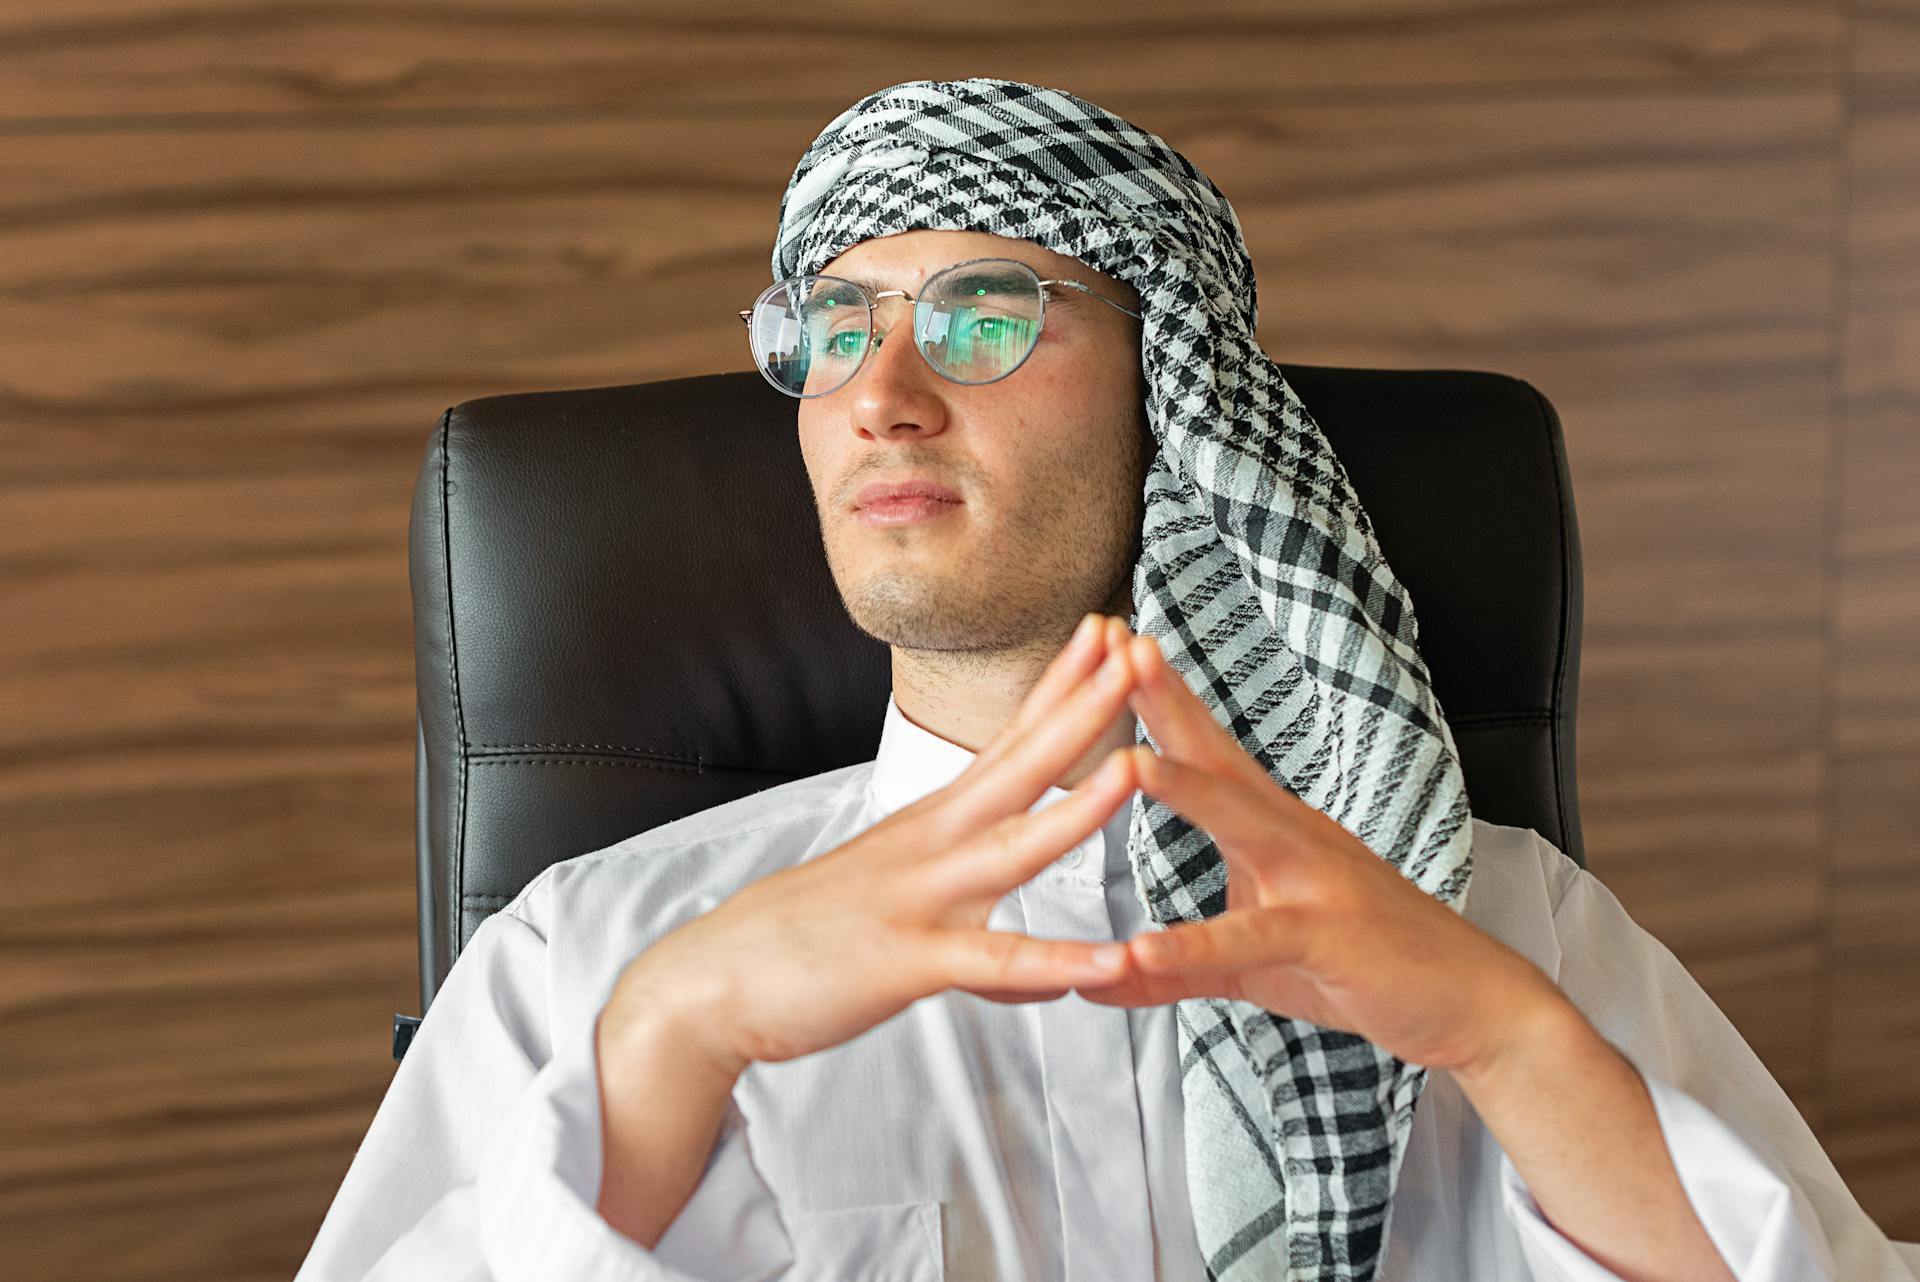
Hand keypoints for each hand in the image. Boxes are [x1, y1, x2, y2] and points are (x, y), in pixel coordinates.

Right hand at [598, 613, 1146, 1081]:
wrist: (713, 982)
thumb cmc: (803, 936)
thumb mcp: (890, 894)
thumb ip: (952, 897)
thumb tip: (995, 920)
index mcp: (930, 823)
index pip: (1006, 738)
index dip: (1058, 685)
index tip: (1104, 632)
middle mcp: (930, 845)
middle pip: (1018, 764)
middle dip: (1080, 705)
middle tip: (1136, 648)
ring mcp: (919, 898)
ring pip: (1013, 847)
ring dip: (1078, 808)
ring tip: (1138, 769)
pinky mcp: (908, 961)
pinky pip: (993, 964)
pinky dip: (1055, 964)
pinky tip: (1109, 961)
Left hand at [1078, 622, 1573, 1078]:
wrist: (1467, 1000)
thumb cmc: (1359, 964)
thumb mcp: (1250, 966)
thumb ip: (1170, 971)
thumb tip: (1096, 979)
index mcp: (1271, 828)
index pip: (1206, 751)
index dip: (1161, 701)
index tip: (1112, 648)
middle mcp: (1292, 837)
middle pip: (1218, 759)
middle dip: (1168, 703)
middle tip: (1119, 647)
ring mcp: (1313, 881)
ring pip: (1242, 825)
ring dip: (1186, 789)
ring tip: (1127, 762)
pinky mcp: (1326, 938)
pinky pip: (1253, 938)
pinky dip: (1196, 944)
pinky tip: (1143, 949)